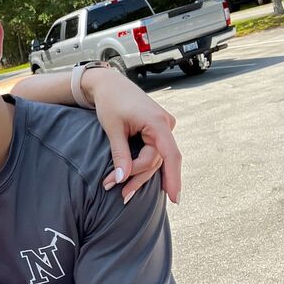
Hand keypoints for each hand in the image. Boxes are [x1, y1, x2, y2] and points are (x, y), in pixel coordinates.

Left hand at [83, 69, 181, 203]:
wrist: (109, 84)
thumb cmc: (110, 103)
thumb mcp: (113, 129)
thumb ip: (120, 154)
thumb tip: (121, 179)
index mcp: (157, 122)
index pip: (170, 154)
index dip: (173, 177)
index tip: (174, 198)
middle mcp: (165, 124)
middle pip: (156, 160)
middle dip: (138, 178)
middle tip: (121, 195)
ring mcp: (163, 127)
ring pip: (154, 159)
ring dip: (138, 175)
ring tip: (120, 190)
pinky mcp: (157, 130)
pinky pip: (153, 152)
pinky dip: (141, 165)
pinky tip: (132, 179)